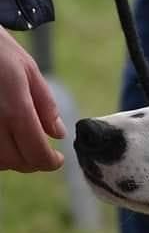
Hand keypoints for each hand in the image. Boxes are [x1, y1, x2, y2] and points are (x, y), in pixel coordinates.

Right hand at [0, 26, 64, 171]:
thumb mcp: (29, 69)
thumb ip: (46, 105)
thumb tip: (59, 134)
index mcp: (14, 109)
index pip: (36, 152)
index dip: (50, 162)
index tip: (57, 159)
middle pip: (16, 162)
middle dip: (34, 163)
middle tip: (44, 154)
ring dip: (13, 160)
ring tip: (24, 145)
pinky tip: (5, 139)